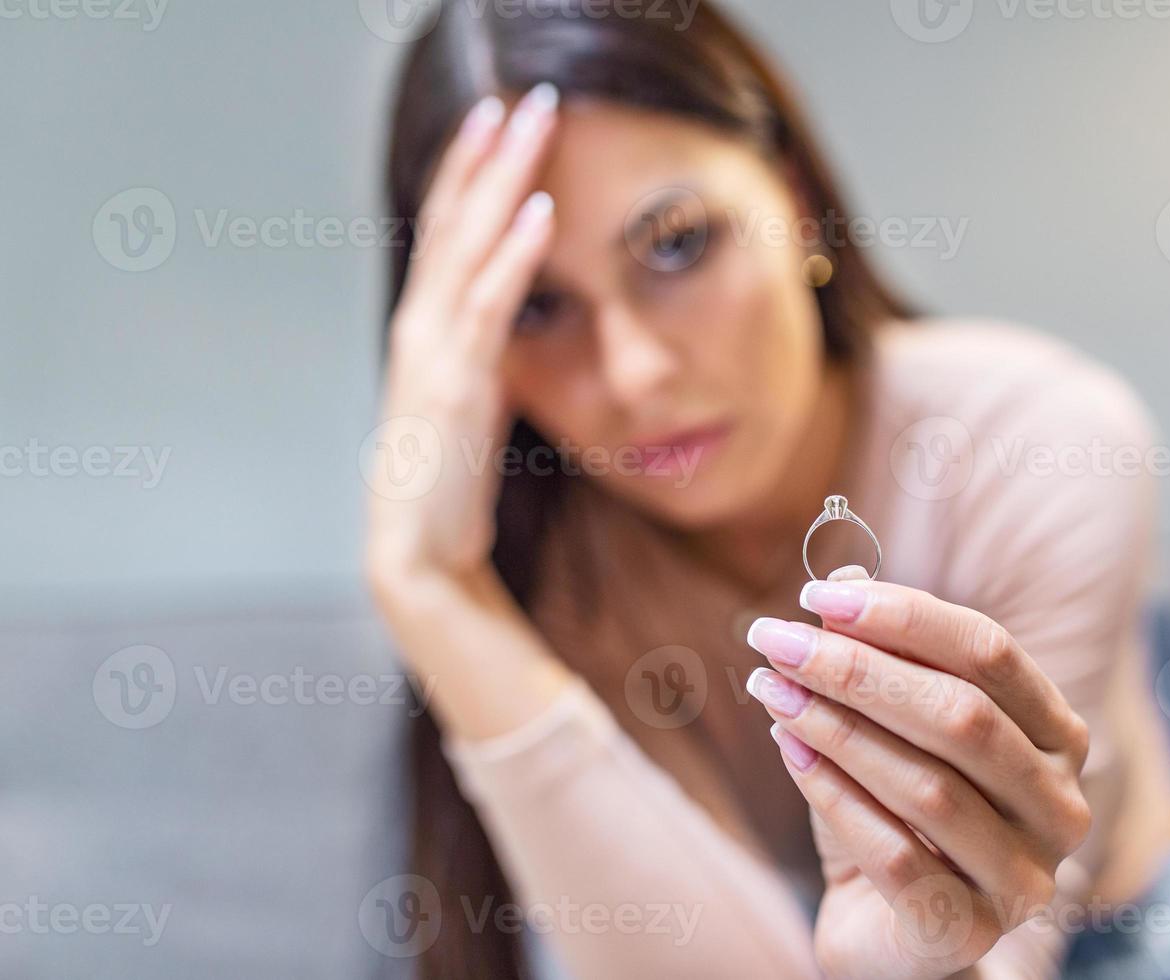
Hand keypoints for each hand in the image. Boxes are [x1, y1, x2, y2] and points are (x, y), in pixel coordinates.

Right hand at [364, 83, 559, 586]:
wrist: (420, 556)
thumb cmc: (447, 485)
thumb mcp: (469, 405)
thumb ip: (482, 356)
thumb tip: (511, 322)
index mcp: (426, 331)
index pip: (448, 234)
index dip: (470, 174)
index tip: (496, 122)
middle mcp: (422, 329)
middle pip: (455, 221)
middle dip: (488, 154)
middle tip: (520, 95)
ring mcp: (434, 353)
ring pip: (469, 245)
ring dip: (504, 179)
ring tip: (531, 120)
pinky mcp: (458, 387)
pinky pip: (490, 306)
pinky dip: (514, 255)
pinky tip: (540, 211)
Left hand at [744, 567, 1091, 979]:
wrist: (890, 935)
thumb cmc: (895, 814)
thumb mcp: (892, 728)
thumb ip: (883, 660)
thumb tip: (839, 588)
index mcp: (1058, 737)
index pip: (990, 653)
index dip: (903, 615)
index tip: (815, 596)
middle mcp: (1059, 806)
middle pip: (961, 716)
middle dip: (858, 669)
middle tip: (775, 641)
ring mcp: (1023, 876)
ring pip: (927, 787)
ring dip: (836, 729)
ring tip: (771, 690)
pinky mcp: (969, 931)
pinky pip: (896, 855)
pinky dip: (834, 796)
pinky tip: (788, 751)